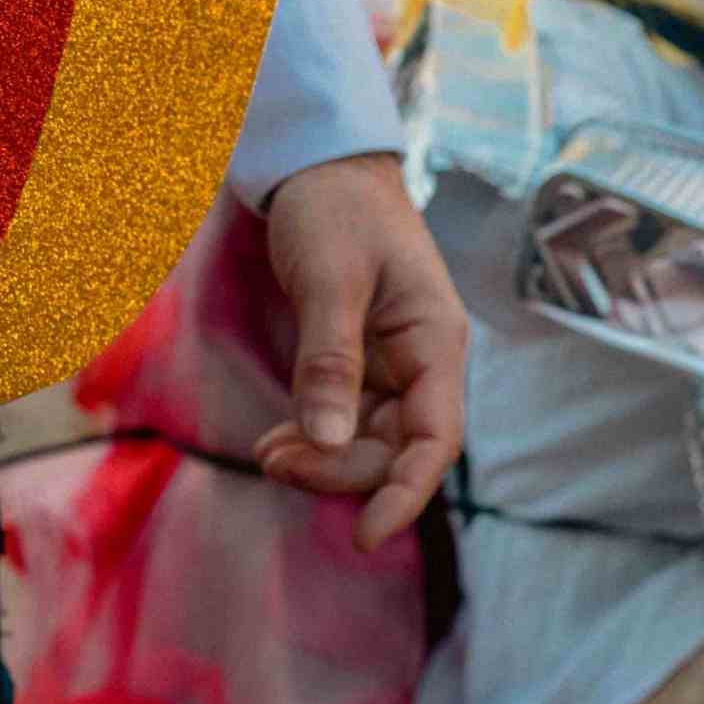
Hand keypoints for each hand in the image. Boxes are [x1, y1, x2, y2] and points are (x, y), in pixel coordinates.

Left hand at [251, 151, 468, 550]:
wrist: (324, 167)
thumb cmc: (337, 210)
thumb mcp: (330, 281)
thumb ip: (330, 361)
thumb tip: (328, 440)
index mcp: (436, 341)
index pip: (436, 440)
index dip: (404, 494)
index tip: (364, 536)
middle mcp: (424, 361)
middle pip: (398, 450)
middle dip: (340, 470)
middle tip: (273, 461)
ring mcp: (396, 365)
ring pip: (370, 443)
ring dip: (323, 459)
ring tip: (267, 454)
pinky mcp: (364, 363)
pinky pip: (347, 421)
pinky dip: (313, 438)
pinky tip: (275, 441)